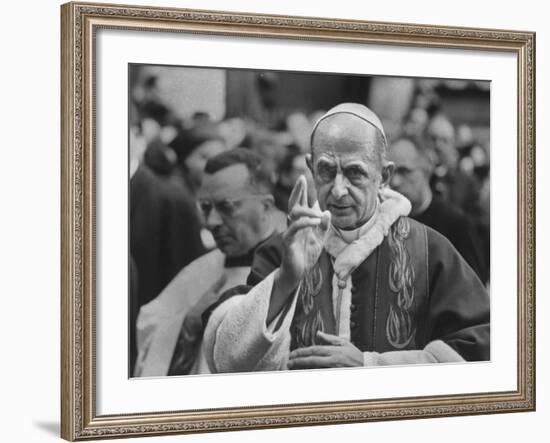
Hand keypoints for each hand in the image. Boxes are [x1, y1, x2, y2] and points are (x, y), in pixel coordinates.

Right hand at [278, 175, 329, 292]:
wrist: (297, 274)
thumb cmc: (306, 255)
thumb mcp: (319, 239)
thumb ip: (324, 226)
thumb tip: (327, 212)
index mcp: (301, 222)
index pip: (301, 202)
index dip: (302, 190)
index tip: (304, 176)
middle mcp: (294, 224)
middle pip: (294, 203)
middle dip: (297, 190)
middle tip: (301, 179)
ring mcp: (290, 231)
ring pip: (293, 213)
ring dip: (307, 210)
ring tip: (319, 213)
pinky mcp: (288, 241)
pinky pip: (294, 228)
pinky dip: (305, 223)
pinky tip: (314, 222)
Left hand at [287, 331, 362, 368]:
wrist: (368, 366)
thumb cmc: (355, 355)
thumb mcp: (344, 343)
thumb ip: (329, 338)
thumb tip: (318, 333)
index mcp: (334, 350)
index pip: (314, 350)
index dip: (302, 352)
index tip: (292, 354)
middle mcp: (333, 359)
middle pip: (312, 359)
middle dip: (299, 360)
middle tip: (289, 362)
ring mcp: (334, 368)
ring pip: (315, 368)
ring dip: (303, 368)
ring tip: (293, 368)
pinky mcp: (336, 375)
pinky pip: (321, 375)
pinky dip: (312, 374)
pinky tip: (305, 374)